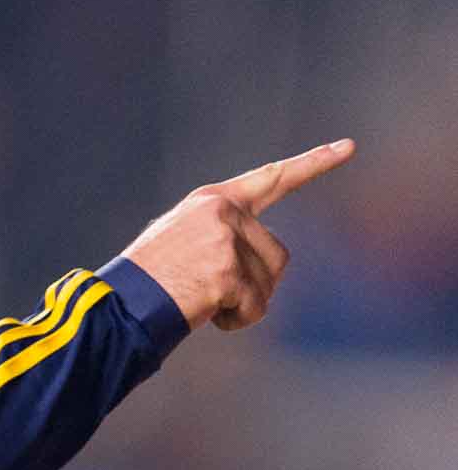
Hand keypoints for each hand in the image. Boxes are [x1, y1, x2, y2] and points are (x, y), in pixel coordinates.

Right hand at [122, 139, 354, 330]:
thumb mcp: (180, 239)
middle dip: (254, 283)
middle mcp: (222, 214)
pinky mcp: (226, 272)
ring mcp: (225, 241)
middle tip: (213, 293)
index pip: (271, 178)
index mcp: (211, 201)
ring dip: (244, 304)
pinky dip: (236, 321)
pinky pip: (254, 306)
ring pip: (268, 282)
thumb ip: (220, 235)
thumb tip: (258, 263)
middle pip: (276, 253)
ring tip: (204, 303)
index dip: (313, 164)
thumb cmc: (145, 281)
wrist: (120, 303)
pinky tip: (207, 317)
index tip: (348, 148)